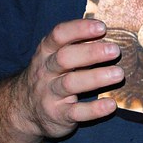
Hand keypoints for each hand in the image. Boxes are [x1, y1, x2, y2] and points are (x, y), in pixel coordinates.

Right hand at [15, 18, 123, 139]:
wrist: (24, 110)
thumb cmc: (50, 75)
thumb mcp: (54, 57)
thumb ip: (76, 45)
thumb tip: (107, 32)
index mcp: (46, 52)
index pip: (59, 35)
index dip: (80, 29)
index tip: (101, 27)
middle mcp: (45, 71)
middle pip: (65, 58)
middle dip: (91, 52)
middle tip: (115, 50)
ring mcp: (50, 94)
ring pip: (71, 84)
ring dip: (96, 77)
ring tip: (118, 74)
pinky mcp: (58, 115)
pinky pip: (76, 112)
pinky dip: (94, 109)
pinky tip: (111, 105)